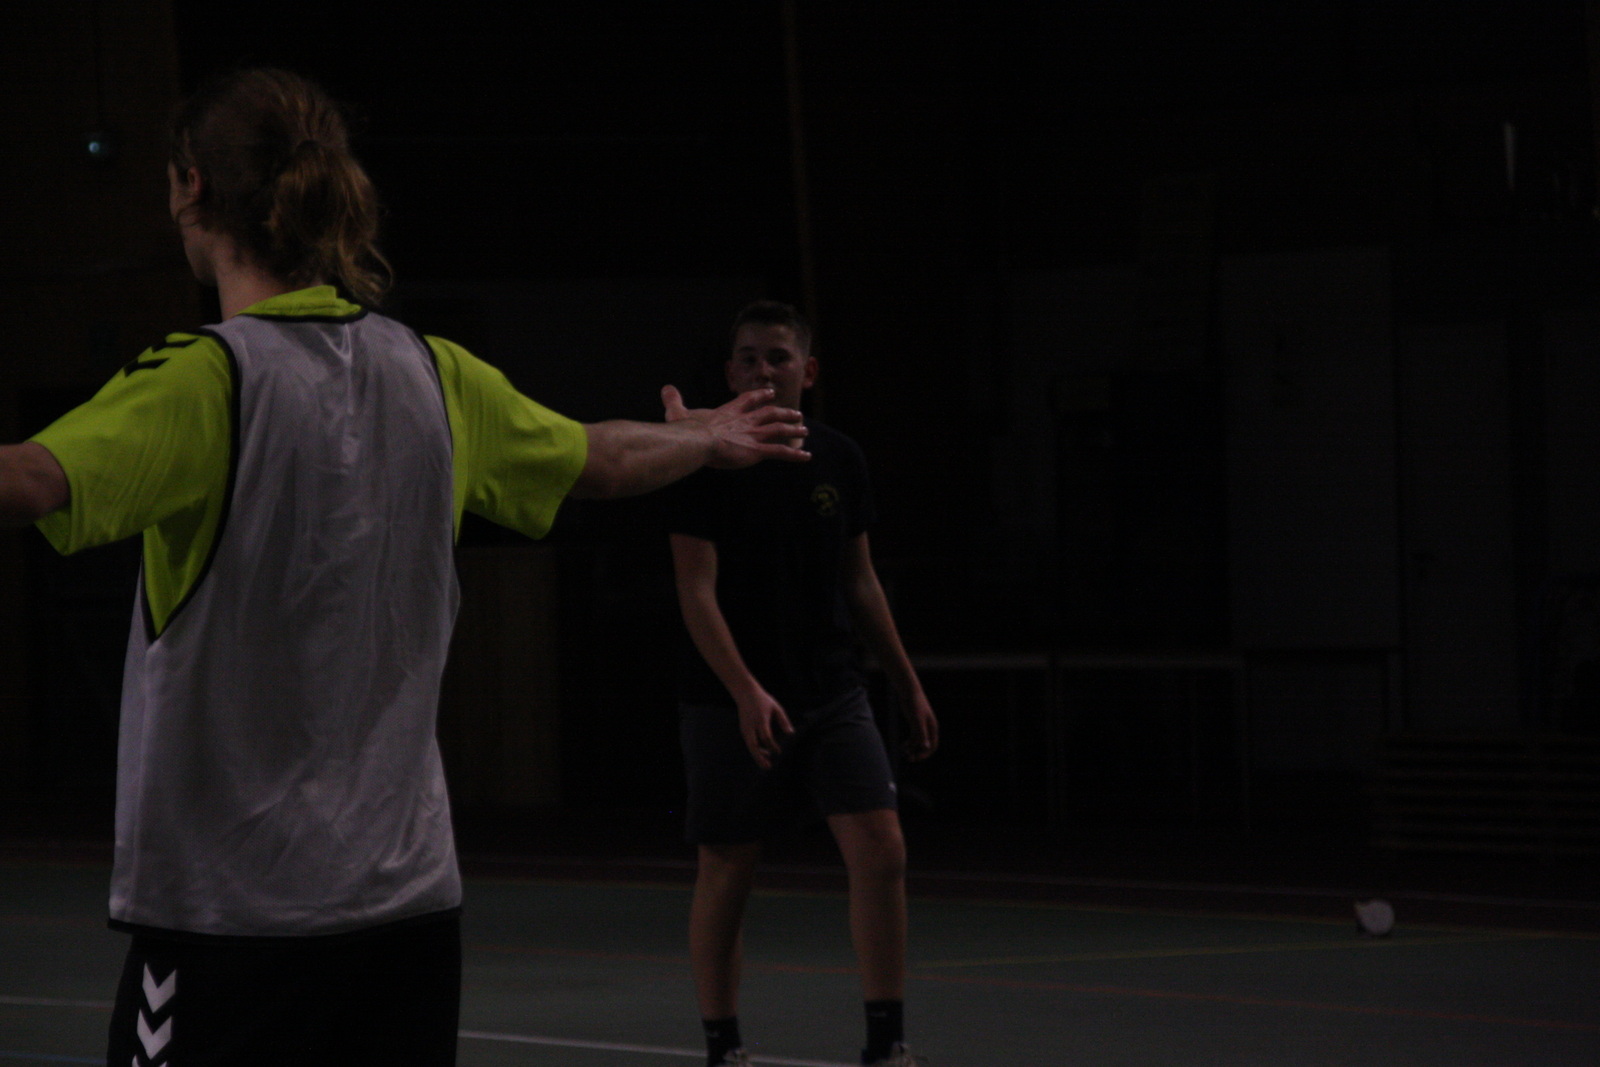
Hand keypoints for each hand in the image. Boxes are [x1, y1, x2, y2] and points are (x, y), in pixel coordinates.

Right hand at [661, 385, 809, 468]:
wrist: (697, 440)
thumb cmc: (686, 430)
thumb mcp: (677, 412)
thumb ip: (674, 401)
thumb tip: (666, 388)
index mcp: (729, 412)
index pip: (748, 400)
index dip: (759, 396)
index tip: (770, 393)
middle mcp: (745, 421)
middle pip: (770, 414)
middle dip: (783, 413)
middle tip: (796, 413)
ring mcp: (753, 435)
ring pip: (779, 430)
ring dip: (793, 430)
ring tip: (805, 430)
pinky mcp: (757, 450)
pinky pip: (780, 452)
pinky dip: (794, 454)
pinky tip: (806, 457)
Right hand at [734, 685, 793, 768]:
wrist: (745, 693)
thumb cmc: (763, 700)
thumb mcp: (776, 707)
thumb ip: (783, 720)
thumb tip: (791, 733)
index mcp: (761, 719)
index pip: (766, 737)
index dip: (772, 746)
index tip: (778, 752)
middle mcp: (751, 725)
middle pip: (754, 745)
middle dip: (760, 757)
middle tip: (768, 767)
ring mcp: (745, 728)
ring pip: (750, 746)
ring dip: (757, 756)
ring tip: (765, 765)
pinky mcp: (743, 730)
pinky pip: (749, 743)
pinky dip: (755, 750)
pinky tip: (763, 754)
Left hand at [901, 693, 938, 761]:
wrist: (908, 691)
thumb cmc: (914, 704)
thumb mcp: (917, 720)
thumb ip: (921, 733)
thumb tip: (926, 747)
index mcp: (932, 727)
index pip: (933, 746)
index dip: (925, 754)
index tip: (916, 758)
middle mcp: (929, 728)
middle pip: (926, 745)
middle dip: (918, 753)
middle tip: (909, 758)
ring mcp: (921, 726)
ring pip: (919, 742)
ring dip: (912, 748)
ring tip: (904, 751)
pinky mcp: (914, 723)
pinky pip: (914, 737)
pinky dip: (909, 743)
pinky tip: (903, 746)